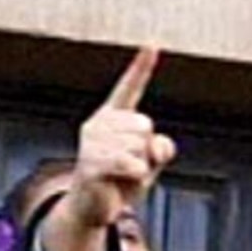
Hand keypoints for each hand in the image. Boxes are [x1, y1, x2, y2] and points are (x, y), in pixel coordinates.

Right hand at [66, 48, 175, 226]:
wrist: (94, 208)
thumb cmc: (121, 180)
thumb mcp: (150, 162)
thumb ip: (161, 148)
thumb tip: (158, 145)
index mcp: (115, 116)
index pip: (131, 87)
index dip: (142, 66)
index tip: (152, 43)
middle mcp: (100, 123)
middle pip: (145, 125)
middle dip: (146, 150)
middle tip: (130, 165)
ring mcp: (93, 142)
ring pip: (138, 146)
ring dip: (140, 167)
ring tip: (122, 175)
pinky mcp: (90, 163)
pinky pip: (128, 163)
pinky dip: (135, 173)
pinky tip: (124, 178)